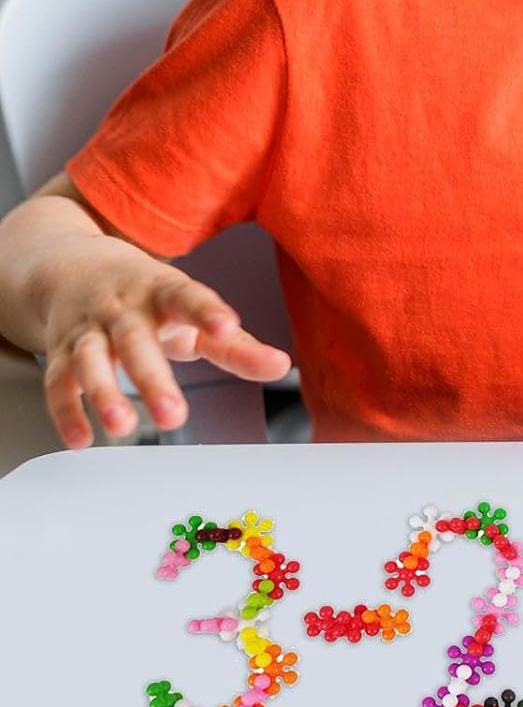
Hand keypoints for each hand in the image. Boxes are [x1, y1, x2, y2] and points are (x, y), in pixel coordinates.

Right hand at [40, 244, 290, 448]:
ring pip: (90, 359)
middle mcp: (122, 307)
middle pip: (136, 340)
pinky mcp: (59, 351)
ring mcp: (88, 328)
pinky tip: (82, 438)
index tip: (228, 327)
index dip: (208, 311)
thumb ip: (236, 345)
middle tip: (174, 416)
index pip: (187, 296)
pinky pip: (57, 382)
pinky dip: (67, 411)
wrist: (73, 268)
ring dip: (103, 393)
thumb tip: (282, 366)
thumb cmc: (147, 297)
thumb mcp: (193, 313)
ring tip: (122, 426)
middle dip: (152, 378)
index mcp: (163, 290)